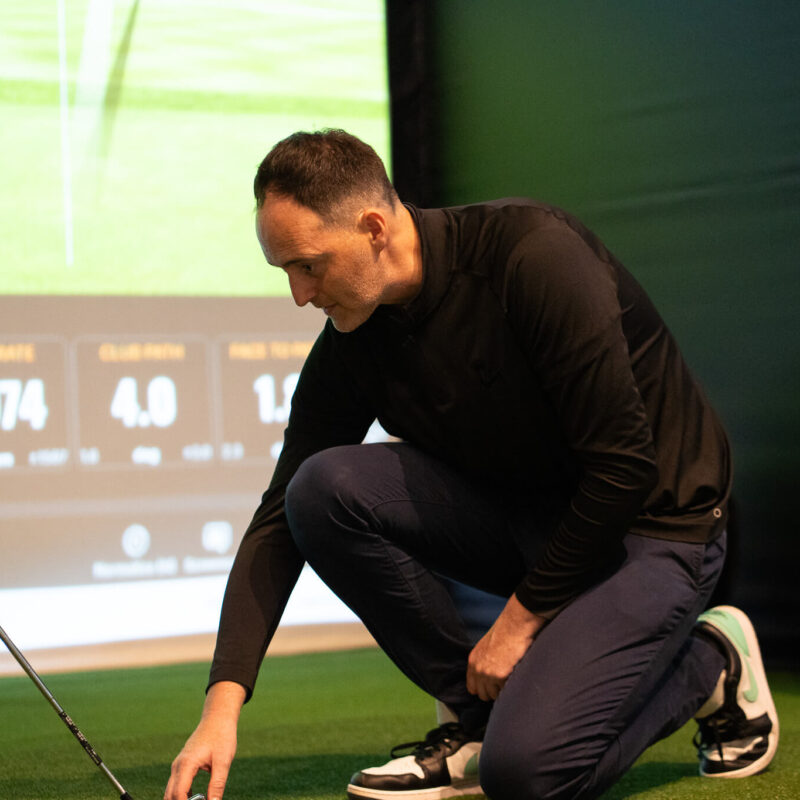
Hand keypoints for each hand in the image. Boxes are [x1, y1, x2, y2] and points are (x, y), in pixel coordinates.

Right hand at [164, 681, 245, 799]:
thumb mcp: (223, 761)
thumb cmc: (222, 736)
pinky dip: (182, 795)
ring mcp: (178, 765)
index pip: (178, 794)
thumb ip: (217, 785)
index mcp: (186, 764)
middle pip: (170, 795)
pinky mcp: (182, 765)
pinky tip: (196, 798)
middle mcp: (177, 766)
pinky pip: (177, 785)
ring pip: (171, 791)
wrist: (218, 717)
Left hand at [466, 594, 546, 701]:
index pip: (472, 687)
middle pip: (482, 694)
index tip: (491, 687)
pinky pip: (505, 691)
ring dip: (502, 690)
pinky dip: (511, 686)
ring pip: (493, 695)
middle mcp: (477, 669)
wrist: (514, 625)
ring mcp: (488, 674)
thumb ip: (484, 661)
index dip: (483, 689)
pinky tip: (515, 675)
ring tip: (510, 677)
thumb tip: (490, 673)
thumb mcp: (487, 646)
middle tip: (503, 683)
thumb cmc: (505, 632)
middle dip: (493, 692)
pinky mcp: (500, 676)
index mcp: (473, 660)